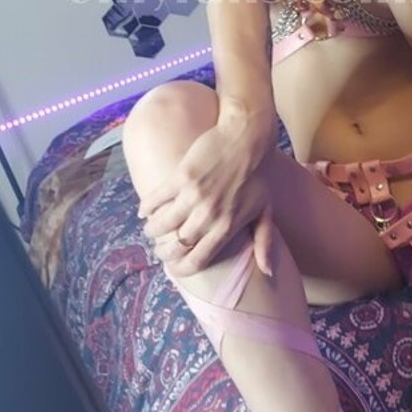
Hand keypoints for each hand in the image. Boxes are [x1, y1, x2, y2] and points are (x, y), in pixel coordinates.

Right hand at [136, 113, 277, 279]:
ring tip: (151, 228)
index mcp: (228, 227)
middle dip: (165, 252)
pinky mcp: (181, 177)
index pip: (198, 259)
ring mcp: (194, 196)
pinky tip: (144, 210)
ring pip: (162, 225)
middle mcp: (209, 215)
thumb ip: (265, 243)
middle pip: (177, 245)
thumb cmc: (259, 176)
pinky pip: (156, 198)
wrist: (247, 138)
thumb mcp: (266, 211)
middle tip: (160, 249)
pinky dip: (146, 207)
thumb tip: (267, 273)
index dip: (181, 269)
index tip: (174, 268)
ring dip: (153, 230)